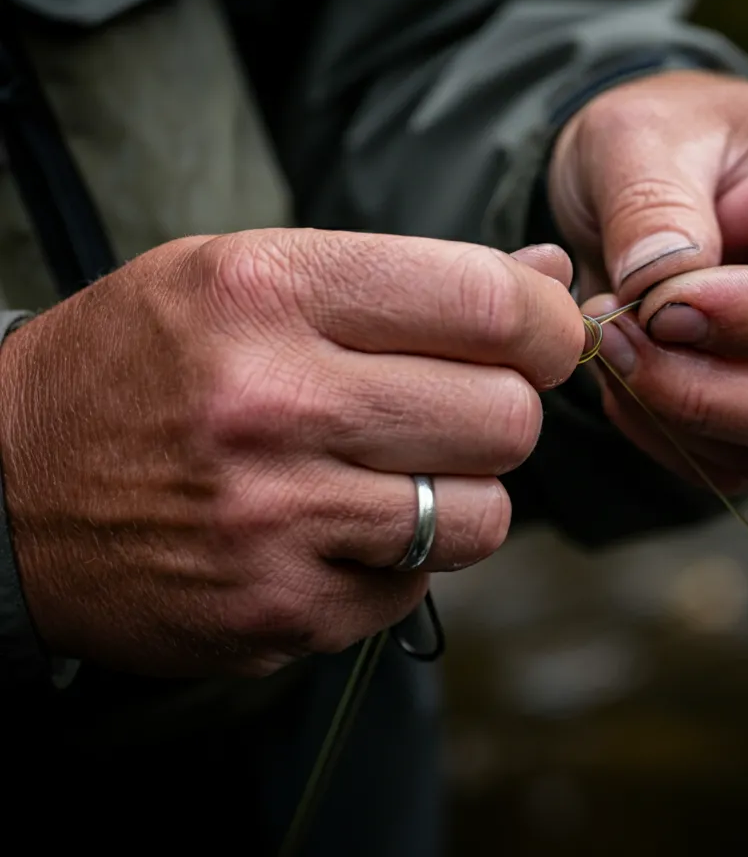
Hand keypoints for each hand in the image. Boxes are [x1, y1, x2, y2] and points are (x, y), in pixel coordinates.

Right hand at [0, 231, 582, 676]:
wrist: (3, 490)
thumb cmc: (144, 366)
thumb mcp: (252, 277)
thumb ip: (411, 278)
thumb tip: (552, 281)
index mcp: (269, 291)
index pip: (488, 304)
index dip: (548, 326)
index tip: (545, 340)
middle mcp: (273, 403)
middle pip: (505, 418)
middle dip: (500, 412)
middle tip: (450, 410)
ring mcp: (276, 520)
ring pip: (485, 516)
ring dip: (460, 495)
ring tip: (388, 474)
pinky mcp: (279, 610)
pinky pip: (419, 585)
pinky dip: (398, 560)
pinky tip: (332, 530)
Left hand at [548, 71, 747, 492]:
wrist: (663, 180)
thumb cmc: (669, 139)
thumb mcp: (635, 133)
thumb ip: (648, 203)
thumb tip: (656, 287)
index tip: (655, 309)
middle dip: (716, 395)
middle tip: (613, 346)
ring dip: (685, 422)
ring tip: (610, 350)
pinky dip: (678, 443)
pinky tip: (631, 382)